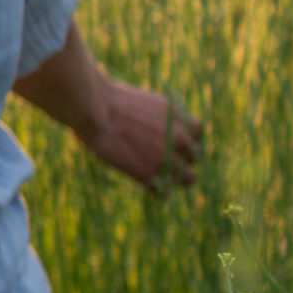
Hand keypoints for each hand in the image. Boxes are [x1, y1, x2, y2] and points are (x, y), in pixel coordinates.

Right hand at [79, 80, 203, 193]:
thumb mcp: (147, 103)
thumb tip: (159, 131)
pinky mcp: (151, 174)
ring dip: (174, 178)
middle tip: (161, 161)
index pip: (197, 134)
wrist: (95, 110)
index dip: (184, 140)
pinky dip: (156, 191)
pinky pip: (164, 192)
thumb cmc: (110, 101)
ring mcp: (168, 157)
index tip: (171, 143)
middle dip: (181, 159)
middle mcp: (181, 138)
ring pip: (188, 178)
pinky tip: (145, 185)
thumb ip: (161, 119)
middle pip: (194, 157)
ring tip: (157, 178)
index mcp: (179, 117)